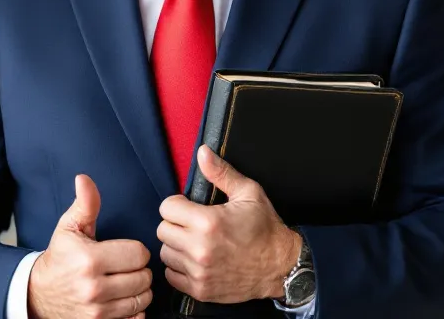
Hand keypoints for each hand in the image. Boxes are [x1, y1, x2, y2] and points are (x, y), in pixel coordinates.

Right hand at [29, 174, 153, 318]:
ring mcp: (98, 311)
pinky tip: (123, 301)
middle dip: (139, 270)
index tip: (124, 252)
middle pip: (144, 277)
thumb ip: (85, 204)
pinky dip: (134, 311)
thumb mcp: (69, 228)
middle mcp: (94, 287)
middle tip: (125, 267)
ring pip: (143, 298)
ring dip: (139, 291)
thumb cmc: (59, 259)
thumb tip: (84, 179)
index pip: (138, 254)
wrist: (38, 295)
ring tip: (125, 283)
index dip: (135, 250)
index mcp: (89, 259)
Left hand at [157, 146, 302, 303]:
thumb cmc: (266, 229)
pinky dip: (179, 268)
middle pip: (162, 230)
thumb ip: (221, 172)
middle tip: (192, 224)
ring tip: (194, 242)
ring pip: (165, 253)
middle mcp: (200, 249)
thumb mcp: (248, 193)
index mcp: (208, 222)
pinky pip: (171, 275)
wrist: (281, 266)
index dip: (177, 204)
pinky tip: (195, 260)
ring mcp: (199, 272)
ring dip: (176, 246)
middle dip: (175, 224)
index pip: (166, 208)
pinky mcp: (200, 290)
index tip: (188, 207)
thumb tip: (202, 153)